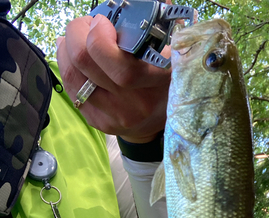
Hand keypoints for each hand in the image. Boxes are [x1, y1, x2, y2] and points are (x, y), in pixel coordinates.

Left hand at [56, 13, 170, 142]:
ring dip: (67, 50)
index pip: (123, 69)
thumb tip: (131, 3)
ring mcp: (116, 116)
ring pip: (73, 76)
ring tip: (74, 39)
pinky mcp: (99, 122)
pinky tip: (72, 57)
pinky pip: (72, 90)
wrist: (160, 118)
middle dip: (76, 34)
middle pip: (87, 63)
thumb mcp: (167, 46)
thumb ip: (152, 22)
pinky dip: (67, 67)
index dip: (100, 39)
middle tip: (85, 25)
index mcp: (159, 80)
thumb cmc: (163, 73)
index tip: (102, 22)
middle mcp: (137, 103)